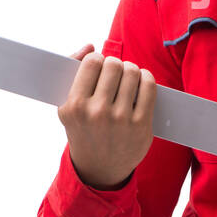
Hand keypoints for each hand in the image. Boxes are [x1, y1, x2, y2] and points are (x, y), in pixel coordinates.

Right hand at [57, 45, 155, 189]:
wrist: (99, 169)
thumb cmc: (83, 129)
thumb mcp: (67, 106)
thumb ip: (73, 71)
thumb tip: (89, 47)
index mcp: (75, 106)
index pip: (92, 62)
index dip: (97, 59)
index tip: (99, 66)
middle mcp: (97, 113)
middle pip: (114, 64)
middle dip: (115, 65)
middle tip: (114, 73)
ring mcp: (121, 120)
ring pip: (132, 72)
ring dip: (131, 70)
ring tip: (127, 77)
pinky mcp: (141, 126)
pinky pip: (149, 87)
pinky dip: (146, 78)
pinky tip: (141, 82)